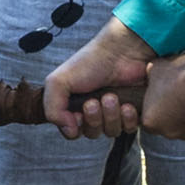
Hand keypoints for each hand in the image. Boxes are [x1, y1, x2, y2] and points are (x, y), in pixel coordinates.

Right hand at [45, 16, 157, 137]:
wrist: (121, 51)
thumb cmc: (90, 62)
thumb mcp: (58, 82)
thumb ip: (51, 109)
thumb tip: (68, 130)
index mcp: (75, 106)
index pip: (72, 132)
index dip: (75, 127)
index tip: (78, 114)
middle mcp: (95, 111)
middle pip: (92, 133)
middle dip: (93, 119)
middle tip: (94, 102)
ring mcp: (115, 113)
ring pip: (111, 132)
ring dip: (111, 116)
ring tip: (111, 97)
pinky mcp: (133, 113)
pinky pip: (130, 129)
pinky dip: (128, 119)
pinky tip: (127, 105)